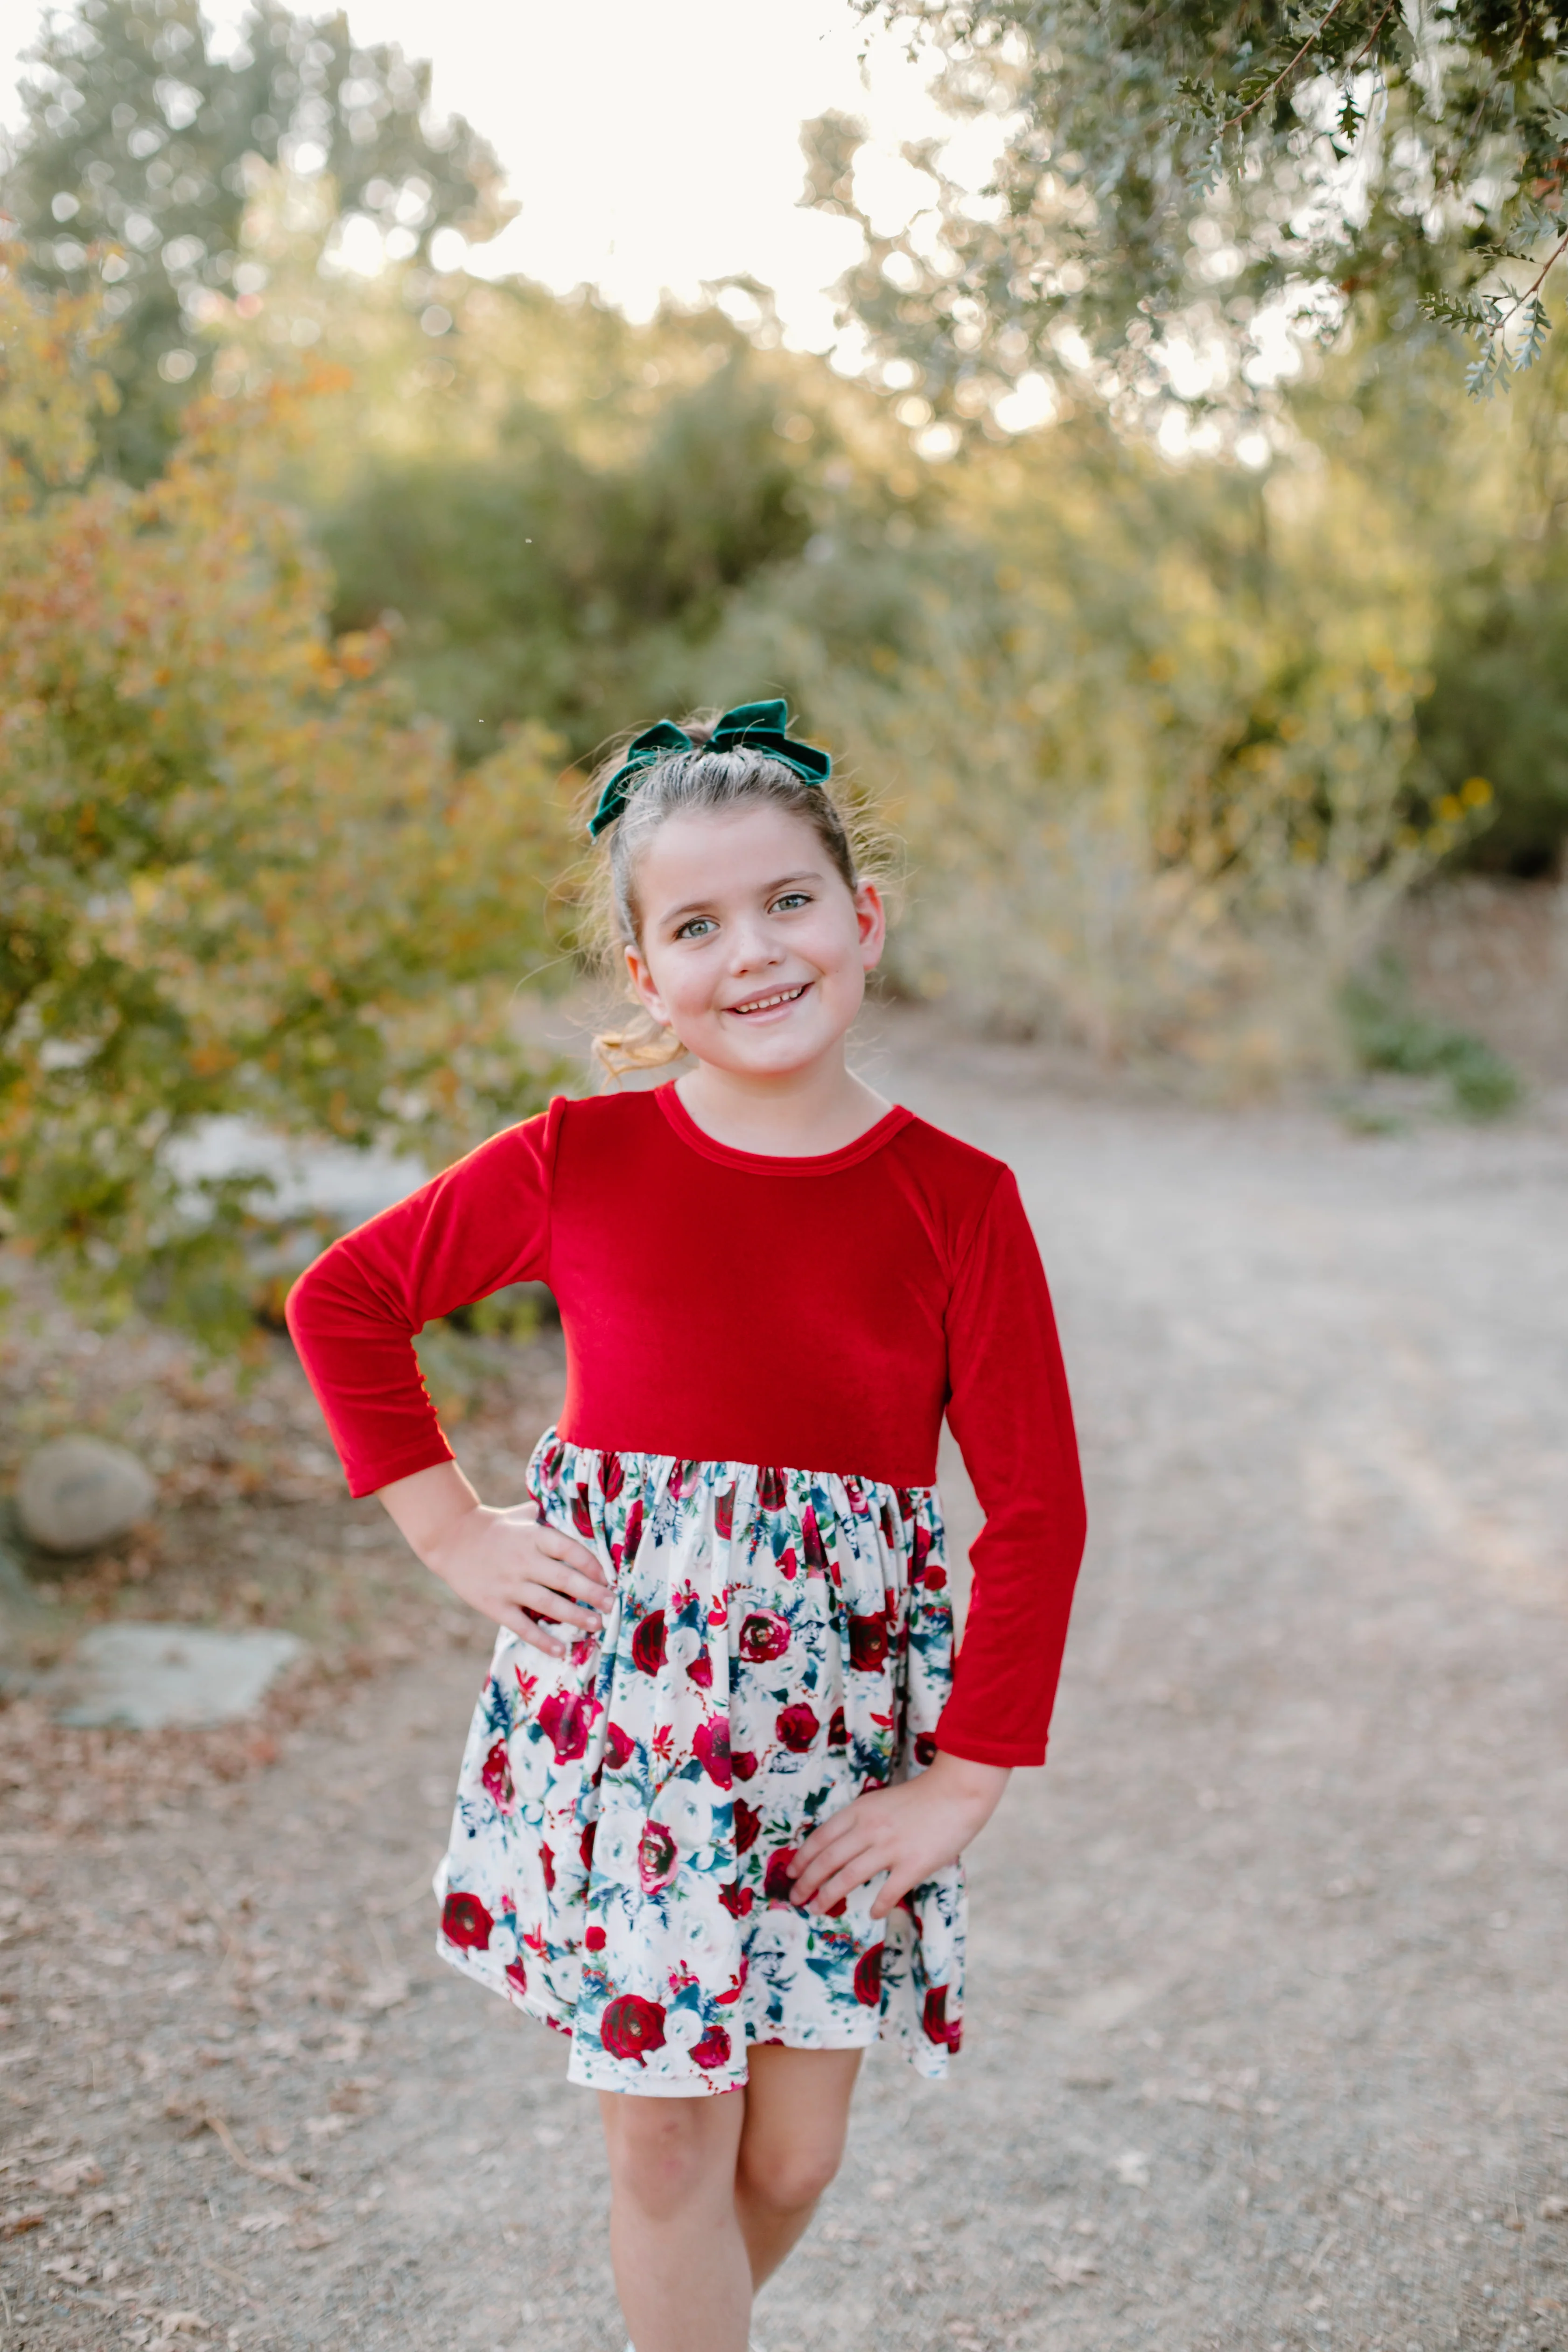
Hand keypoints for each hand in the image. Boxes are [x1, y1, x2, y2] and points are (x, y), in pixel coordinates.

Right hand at [376, 1461, 611, 1655]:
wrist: (450, 1538)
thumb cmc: (493, 1527)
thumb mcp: (520, 1516)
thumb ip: (547, 1517)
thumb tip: (577, 1512)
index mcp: (533, 1536)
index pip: (569, 1549)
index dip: (591, 1564)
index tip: (608, 1577)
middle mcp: (523, 1560)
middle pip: (564, 1579)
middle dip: (592, 1594)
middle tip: (611, 1605)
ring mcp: (509, 1584)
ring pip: (548, 1604)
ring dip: (575, 1617)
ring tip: (597, 1625)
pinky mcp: (495, 1605)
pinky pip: (522, 1626)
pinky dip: (542, 1640)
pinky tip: (561, 1650)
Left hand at [788, 1752, 1009, 1920]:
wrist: (958, 1791)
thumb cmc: (922, 1796)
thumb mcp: (882, 1802)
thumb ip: (862, 1821)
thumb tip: (841, 1847)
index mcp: (860, 1811)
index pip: (821, 1837)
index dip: (803, 1858)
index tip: (792, 1873)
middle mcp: (869, 1829)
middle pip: (828, 1860)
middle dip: (807, 1881)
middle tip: (795, 1898)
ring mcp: (891, 1848)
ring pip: (848, 1877)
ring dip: (828, 1896)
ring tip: (816, 1909)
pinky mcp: (913, 1865)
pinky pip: (889, 1891)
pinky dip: (878, 1904)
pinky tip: (872, 1913)